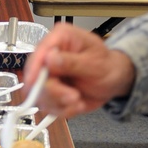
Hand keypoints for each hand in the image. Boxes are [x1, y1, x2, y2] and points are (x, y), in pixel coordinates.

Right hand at [21, 22, 135, 117]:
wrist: (114, 81)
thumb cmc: (107, 66)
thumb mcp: (95, 63)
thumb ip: (72, 62)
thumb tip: (49, 58)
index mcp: (60, 38)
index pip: (40, 51)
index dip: (34, 69)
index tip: (34, 83)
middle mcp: (50, 55)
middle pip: (35, 76)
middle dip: (53, 91)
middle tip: (73, 97)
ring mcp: (48, 74)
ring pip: (39, 93)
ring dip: (59, 102)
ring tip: (78, 100)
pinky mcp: (49, 90)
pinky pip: (47, 105)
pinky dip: (62, 109)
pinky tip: (76, 104)